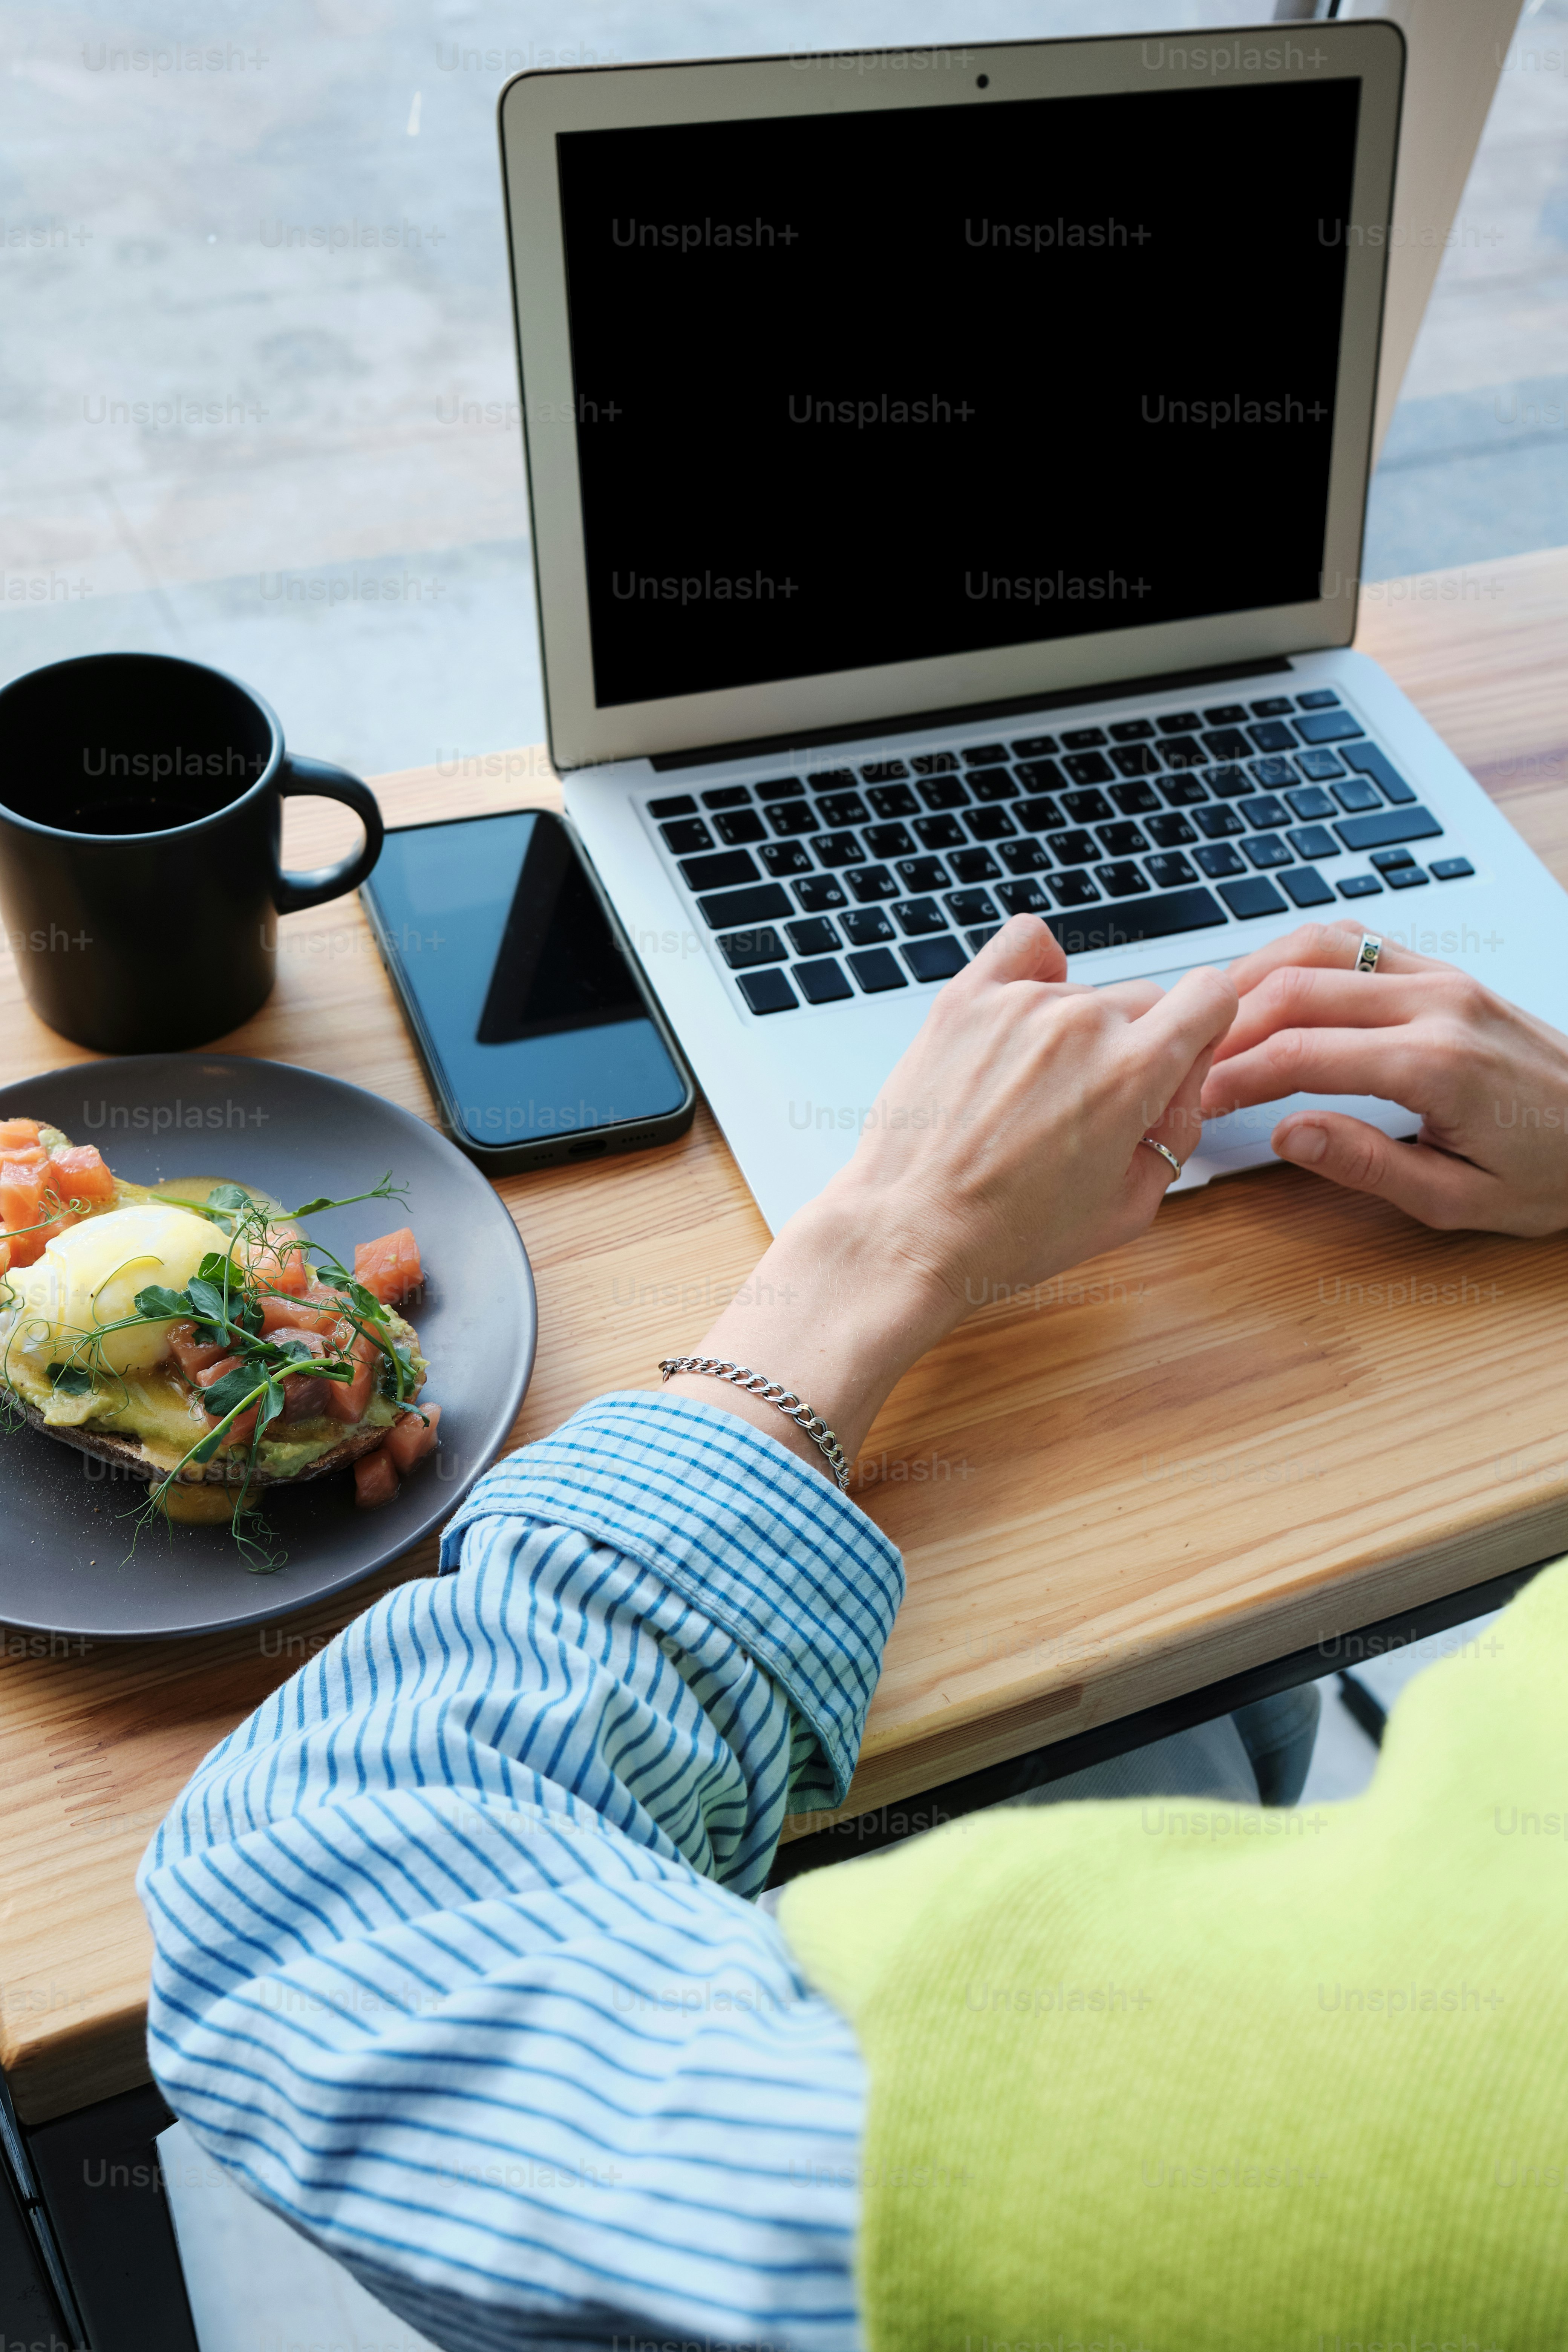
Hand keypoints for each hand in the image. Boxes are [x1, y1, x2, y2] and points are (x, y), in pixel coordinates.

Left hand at [663, 917, 1234, 1476]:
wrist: (910, 1234)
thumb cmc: (1010, 1234)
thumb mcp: (1131, 1206)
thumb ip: (1178, 1130)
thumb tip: (1184, 1078)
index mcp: (1134, 1070)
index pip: (1212, 995)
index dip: (1201, 1034)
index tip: (1174, 1068)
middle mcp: (1080, 1022)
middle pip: (1145, 1002)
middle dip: (1136, 1048)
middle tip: (1094, 1110)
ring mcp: (1018, 1003)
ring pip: (1082, 991)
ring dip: (1075, 1031)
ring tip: (1034, 1095)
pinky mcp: (964, 999)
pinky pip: (1026, 945)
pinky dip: (1037, 968)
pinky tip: (1025, 1015)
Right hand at [1199, 919, 1567, 1235]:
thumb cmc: (1549, 1171)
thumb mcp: (1461, 1200)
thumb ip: (1369, 1165)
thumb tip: (1287, 1135)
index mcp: (1437, 1066)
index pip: (1301, 1055)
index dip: (1235, 1076)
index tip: (1198, 1100)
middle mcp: (1438, 1005)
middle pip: (1298, 988)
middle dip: (1229, 1024)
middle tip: (1188, 1062)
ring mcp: (1444, 978)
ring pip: (1322, 945)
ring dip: (1256, 974)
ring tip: (1216, 1018)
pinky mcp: (1447, 972)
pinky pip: (1358, 940)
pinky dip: (1300, 956)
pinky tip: (1271, 987)